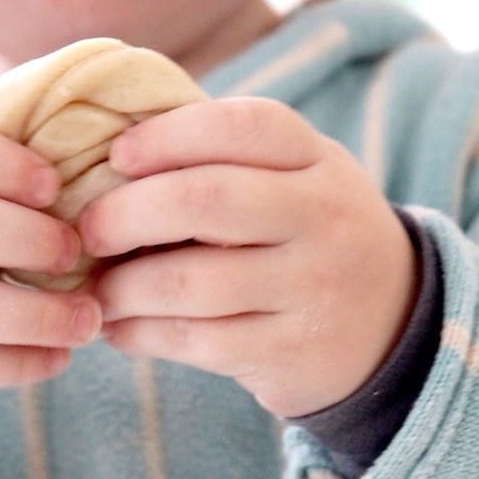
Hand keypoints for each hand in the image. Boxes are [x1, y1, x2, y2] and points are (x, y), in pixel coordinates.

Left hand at [77, 98, 418, 416]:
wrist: (391, 323)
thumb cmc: (306, 234)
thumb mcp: (294, 179)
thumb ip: (223, 160)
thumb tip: (106, 161)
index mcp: (316, 159)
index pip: (239, 126)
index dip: (166, 136)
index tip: (117, 157)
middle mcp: (322, 217)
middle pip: (204, 201)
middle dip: (124, 214)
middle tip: (88, 230)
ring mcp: (311, 288)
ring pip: (188, 282)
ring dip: (120, 287)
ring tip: (97, 287)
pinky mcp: (290, 352)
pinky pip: (193, 340)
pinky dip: (138, 333)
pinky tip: (119, 326)